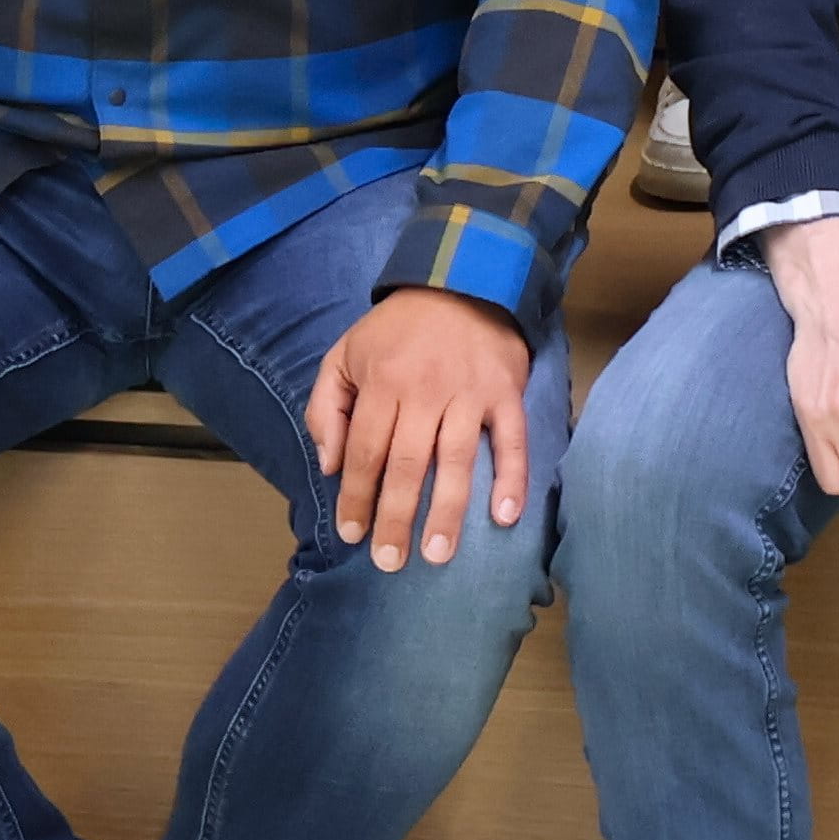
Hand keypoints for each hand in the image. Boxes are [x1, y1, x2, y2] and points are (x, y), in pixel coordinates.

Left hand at [307, 288, 534, 572]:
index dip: (356, 496)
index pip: (365, 451)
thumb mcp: (344, 354)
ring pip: (456, 460)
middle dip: (396, 517)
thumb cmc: (397, 329)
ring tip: (437, 554)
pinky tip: (505, 516)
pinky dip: (512, 478)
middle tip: (390, 562)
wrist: (462, 278)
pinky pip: (511, 440)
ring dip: (448, 512)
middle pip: (408, 464)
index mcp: (382, 382)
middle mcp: (425, 390)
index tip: (352, 535)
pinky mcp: (506, 392)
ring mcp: (470, 392)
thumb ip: (326, 407)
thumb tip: (331, 466)